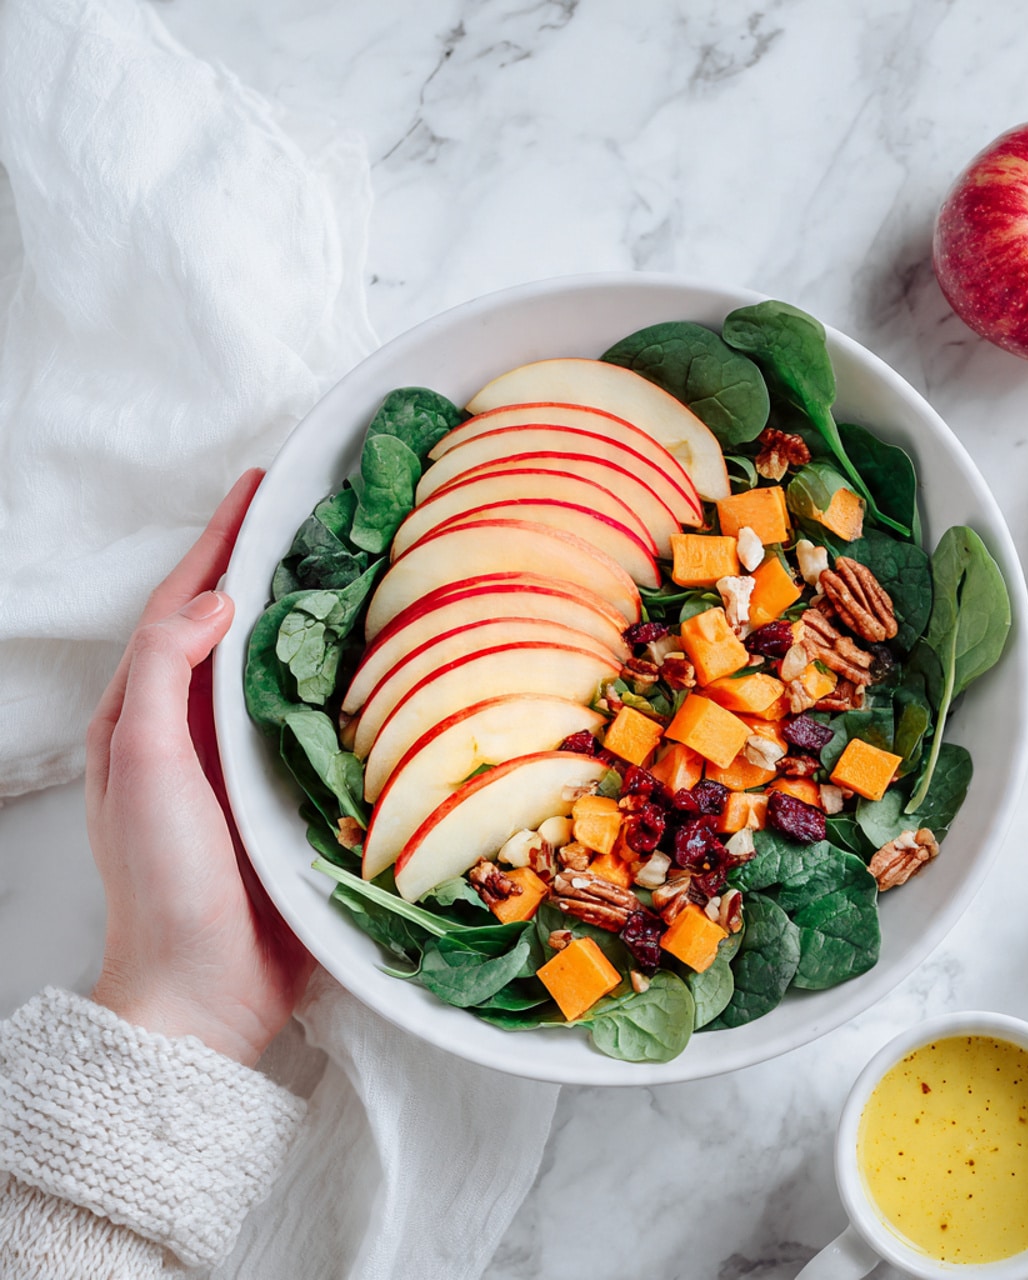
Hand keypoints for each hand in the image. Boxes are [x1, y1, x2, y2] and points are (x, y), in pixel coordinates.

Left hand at [87, 470, 314, 1065]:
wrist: (207, 990)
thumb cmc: (164, 880)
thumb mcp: (145, 765)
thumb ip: (167, 674)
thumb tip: (220, 601)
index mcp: (148, 713)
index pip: (186, 605)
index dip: (221, 541)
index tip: (262, 486)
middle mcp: (198, 728)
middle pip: (237, 627)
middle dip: (271, 567)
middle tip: (324, 517)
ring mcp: (248, 761)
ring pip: (283, 669)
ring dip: (315, 619)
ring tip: (360, 571)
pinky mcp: (293, 794)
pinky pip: (320, 720)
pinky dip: (345, 682)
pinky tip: (381, 663)